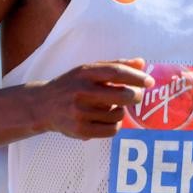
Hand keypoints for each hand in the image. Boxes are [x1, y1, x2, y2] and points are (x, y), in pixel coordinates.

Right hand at [34, 58, 152, 139]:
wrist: (43, 105)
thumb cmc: (72, 85)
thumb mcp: (88, 70)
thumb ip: (115, 65)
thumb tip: (142, 62)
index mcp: (85, 72)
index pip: (117, 73)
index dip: (136, 77)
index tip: (149, 81)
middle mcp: (82, 91)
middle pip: (122, 96)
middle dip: (135, 96)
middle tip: (136, 96)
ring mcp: (80, 112)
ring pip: (118, 115)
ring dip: (121, 112)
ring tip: (113, 108)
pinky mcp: (80, 130)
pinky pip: (112, 130)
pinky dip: (116, 125)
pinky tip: (109, 119)